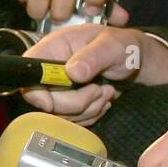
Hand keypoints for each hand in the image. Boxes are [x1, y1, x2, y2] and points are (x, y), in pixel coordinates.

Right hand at [20, 24, 167, 124]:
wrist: (139, 63)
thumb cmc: (126, 46)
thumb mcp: (114, 46)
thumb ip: (93, 56)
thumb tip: (72, 71)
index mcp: (55, 47)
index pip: (28, 70)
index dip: (34, 90)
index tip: (50, 102)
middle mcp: (53, 69)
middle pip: (44, 99)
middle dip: (75, 101)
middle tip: (98, 89)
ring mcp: (61, 88)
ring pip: (60, 114)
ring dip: (88, 108)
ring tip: (106, 90)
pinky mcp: (71, 104)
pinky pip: (74, 120)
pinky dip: (91, 114)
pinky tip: (103, 98)